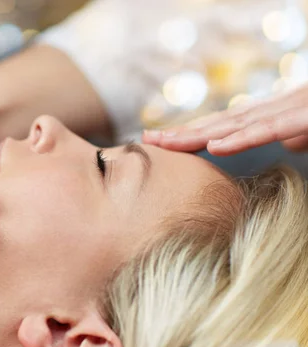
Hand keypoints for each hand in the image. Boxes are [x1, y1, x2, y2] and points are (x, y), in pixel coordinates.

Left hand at [142, 84, 307, 155]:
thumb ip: (299, 132)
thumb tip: (288, 144)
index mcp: (273, 114)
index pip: (226, 125)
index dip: (193, 133)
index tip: (163, 141)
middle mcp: (274, 109)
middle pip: (220, 123)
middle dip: (182, 133)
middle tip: (146, 139)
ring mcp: (288, 111)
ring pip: (235, 125)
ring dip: (198, 135)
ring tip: (165, 143)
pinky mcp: (306, 117)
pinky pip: (271, 128)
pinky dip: (242, 138)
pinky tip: (216, 146)